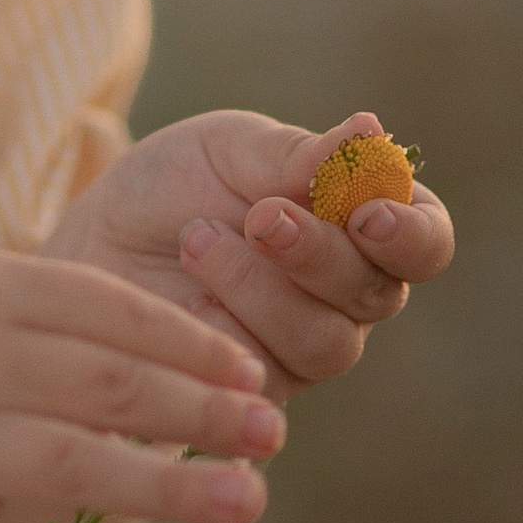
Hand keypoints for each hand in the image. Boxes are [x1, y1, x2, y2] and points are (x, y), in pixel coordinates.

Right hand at [0, 243, 286, 522]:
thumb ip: (44, 306)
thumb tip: (170, 339)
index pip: (108, 309)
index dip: (189, 341)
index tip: (251, 372)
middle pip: (105, 382)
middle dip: (200, 410)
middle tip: (274, 436)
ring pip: (63, 461)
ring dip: (160, 484)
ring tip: (245, 503)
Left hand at [51, 107, 454, 397]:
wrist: (97, 237)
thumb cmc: (178, 184)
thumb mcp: (232, 149)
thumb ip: (301, 155)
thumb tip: (372, 133)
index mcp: (364, 224)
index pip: (425, 241)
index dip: (410, 234)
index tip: (367, 212)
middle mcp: (350, 295)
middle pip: (378, 295)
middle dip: (319, 254)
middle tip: (260, 216)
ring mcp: (308, 348)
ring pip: (325, 343)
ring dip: (261, 287)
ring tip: (197, 238)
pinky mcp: (257, 390)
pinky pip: (266, 375)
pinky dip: (224, 321)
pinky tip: (187, 284)